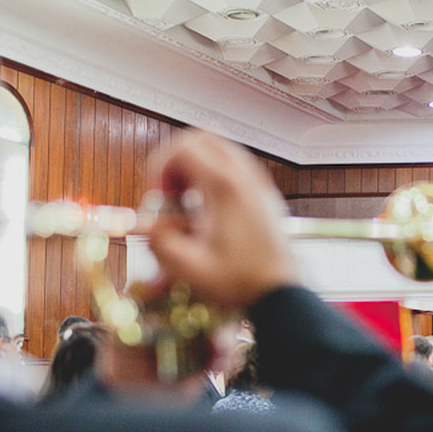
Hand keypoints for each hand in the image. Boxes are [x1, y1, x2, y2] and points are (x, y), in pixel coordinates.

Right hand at [146, 131, 295, 309]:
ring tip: (186, 201)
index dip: (159, 167)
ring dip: (196, 166)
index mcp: (225, 188)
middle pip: (202, 138)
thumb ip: (160, 243)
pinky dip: (215, 176)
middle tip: (169, 193)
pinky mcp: (264, 195)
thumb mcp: (190, 269)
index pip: (183, 147)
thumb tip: (152, 225)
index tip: (158, 198)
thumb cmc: (243, 282)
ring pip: (221, 149)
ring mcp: (259, 184)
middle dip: (176, 159)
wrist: (281, 293)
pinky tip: (208, 209)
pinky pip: (236, 167)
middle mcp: (245, 178)